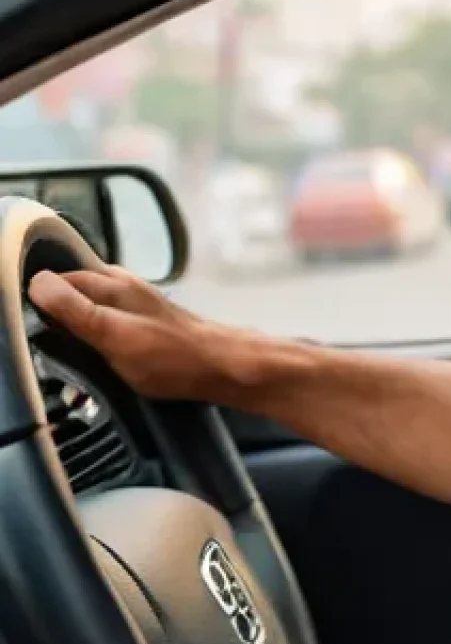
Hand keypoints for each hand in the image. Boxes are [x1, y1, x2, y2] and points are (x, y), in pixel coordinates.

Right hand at [27, 265, 228, 401]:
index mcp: (114, 285)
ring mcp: (142, 300)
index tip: (36, 320)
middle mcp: (128, 285)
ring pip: (98, 296)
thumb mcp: (113, 336)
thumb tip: (38, 282)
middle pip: (79, 284)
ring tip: (76, 339)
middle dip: (60, 302)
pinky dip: (103, 322)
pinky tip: (104, 341)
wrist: (221, 366)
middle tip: (51, 332)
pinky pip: (115, 311)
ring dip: (82, 312)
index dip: (43, 296)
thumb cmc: (171, 357)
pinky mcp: (152, 317)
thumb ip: (76, 310)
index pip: (61, 277)